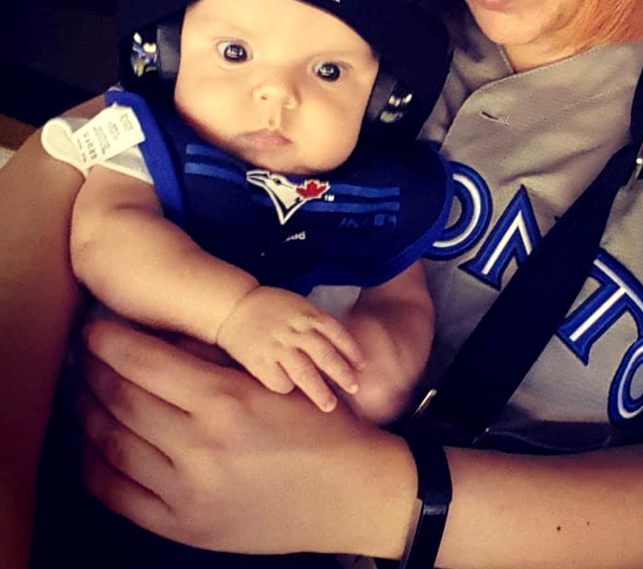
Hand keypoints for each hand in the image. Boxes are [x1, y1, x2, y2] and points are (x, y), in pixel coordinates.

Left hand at [78, 319, 414, 554]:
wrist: (350, 492)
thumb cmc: (321, 425)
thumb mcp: (275, 378)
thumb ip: (218, 358)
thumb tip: (163, 337)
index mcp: (225, 399)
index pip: (145, 362)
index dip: (110, 342)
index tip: (93, 328)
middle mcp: (199, 445)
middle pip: (122, 400)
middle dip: (92, 372)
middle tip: (78, 355)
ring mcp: (187, 492)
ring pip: (112, 446)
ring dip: (86, 414)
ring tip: (78, 393)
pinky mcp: (183, 527)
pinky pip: (119, 495)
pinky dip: (94, 466)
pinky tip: (90, 445)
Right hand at [215, 286, 366, 410]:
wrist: (233, 306)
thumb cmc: (271, 308)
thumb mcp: (299, 307)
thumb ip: (317, 324)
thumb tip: (340, 349)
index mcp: (307, 315)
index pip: (337, 334)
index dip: (352, 351)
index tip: (362, 367)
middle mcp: (295, 331)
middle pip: (324, 355)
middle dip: (342, 374)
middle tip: (354, 389)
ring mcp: (276, 346)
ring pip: (304, 372)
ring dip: (319, 391)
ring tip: (329, 406)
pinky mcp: (258, 361)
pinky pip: (278, 381)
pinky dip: (287, 388)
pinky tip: (291, 392)